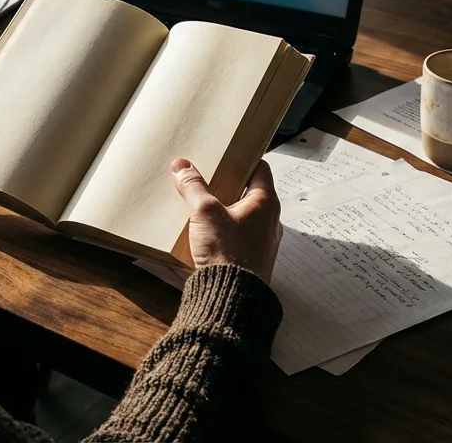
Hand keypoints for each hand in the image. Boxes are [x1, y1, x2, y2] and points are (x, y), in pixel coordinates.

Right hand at [171, 158, 281, 280]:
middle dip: (229, 183)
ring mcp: (262, 241)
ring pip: (244, 213)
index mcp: (266, 203)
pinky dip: (226, 227)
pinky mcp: (252, 257)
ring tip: (202, 201)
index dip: (242, 159)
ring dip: (225, 207)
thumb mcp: (204, 213)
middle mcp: (270, 220)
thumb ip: (193, 187)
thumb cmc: (226, 252)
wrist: (231, 297)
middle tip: (207, 176)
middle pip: (250, 191)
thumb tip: (182, 165)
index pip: (260, 168)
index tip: (225, 154)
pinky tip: (206, 229)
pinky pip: (240, 233)